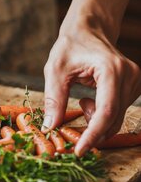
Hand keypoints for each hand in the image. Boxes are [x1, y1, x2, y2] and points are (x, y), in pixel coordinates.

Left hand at [43, 29, 140, 156]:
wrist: (87, 31)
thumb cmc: (69, 47)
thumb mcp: (55, 71)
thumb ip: (54, 99)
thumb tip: (50, 127)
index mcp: (111, 70)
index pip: (106, 112)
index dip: (93, 135)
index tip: (79, 150)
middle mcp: (130, 76)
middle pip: (113, 119)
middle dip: (91, 130)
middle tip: (69, 125)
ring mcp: (135, 81)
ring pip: (116, 118)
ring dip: (94, 119)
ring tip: (81, 99)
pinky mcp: (133, 86)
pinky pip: (117, 112)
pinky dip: (100, 114)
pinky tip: (89, 98)